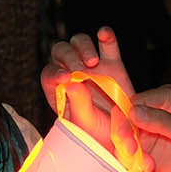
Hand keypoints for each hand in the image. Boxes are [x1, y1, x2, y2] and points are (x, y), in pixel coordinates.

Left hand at [41, 29, 141, 168]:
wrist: (121, 137)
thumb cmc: (96, 135)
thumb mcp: (85, 123)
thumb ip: (77, 103)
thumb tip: (70, 82)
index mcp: (58, 90)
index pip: (49, 73)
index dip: (55, 72)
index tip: (67, 78)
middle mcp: (72, 73)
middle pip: (60, 51)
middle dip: (68, 57)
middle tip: (81, 69)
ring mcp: (92, 66)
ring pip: (79, 42)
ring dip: (83, 47)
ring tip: (93, 62)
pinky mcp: (113, 63)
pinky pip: (107, 44)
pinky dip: (106, 36)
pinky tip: (104, 34)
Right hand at [123, 84, 170, 171]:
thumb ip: (162, 121)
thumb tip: (133, 111)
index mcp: (166, 98)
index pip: (136, 101)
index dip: (126, 117)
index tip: (127, 135)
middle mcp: (154, 111)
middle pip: (124, 118)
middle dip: (124, 136)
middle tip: (131, 151)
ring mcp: (147, 131)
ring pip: (122, 137)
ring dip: (129, 152)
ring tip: (147, 164)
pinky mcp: (143, 150)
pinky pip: (127, 153)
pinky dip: (133, 162)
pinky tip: (149, 168)